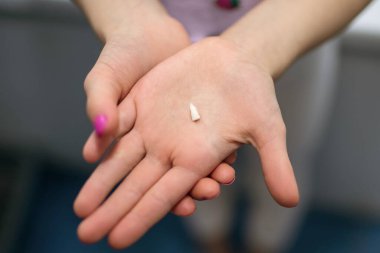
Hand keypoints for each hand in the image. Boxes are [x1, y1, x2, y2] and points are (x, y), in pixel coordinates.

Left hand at [76, 37, 297, 248]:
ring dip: (100, 180)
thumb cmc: (256, 95)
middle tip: (85, 235)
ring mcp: (155, 125)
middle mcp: (170, 148)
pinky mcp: (144, 101)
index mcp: (196, 160)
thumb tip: (291, 201)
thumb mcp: (268, 130)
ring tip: (80, 207)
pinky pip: (120, 120)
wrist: (237, 60)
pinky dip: (104, 137)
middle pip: (135, 184)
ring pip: (121, 157)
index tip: (116, 242)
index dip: (140, 218)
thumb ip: (275, 164)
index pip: (163, 196)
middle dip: (111, 209)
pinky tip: (88, 154)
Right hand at [77, 6, 235, 217]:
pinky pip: (213, 138)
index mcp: (133, 142)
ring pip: (196, 161)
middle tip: (205, 194)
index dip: (153, 202)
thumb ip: (101, 100)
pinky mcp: (198, 116)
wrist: (151, 33)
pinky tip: (231, 157)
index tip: (178, 209)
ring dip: (209, 174)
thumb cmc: (121, 56)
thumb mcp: (105, 76)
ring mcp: (180, 130)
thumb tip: (99, 129)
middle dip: (190, 192)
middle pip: (175, 176)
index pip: (144, 181)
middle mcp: (158, 142)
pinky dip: (221, 150)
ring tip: (223, 177)